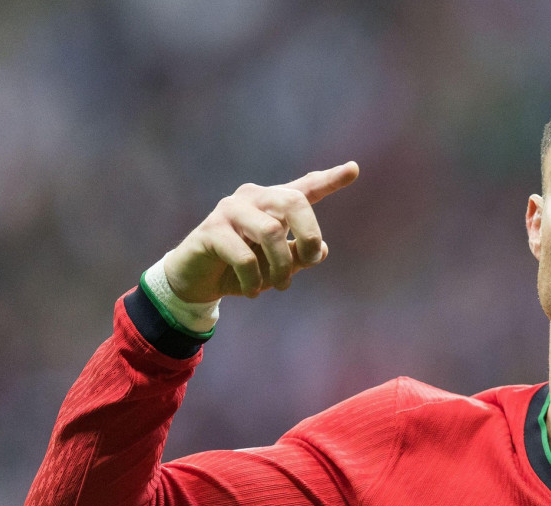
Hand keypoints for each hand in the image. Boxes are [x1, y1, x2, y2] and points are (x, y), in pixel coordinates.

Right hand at [164, 162, 358, 301]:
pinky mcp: (211, 231)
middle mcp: (252, 198)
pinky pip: (245, 257)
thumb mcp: (277, 266)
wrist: (196, 281)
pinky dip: (254, 280)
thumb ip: (299, 256)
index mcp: (272, 203)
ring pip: (271, 232)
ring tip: (279, 286)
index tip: (354, 169)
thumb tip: (320, 250)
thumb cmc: (241, 268)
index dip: (330, 180)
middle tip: (308, 262)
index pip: (305, 187)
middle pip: (294, 202)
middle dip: (308, 235)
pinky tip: (252, 291)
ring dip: (281, 266)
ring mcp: (229, 211)